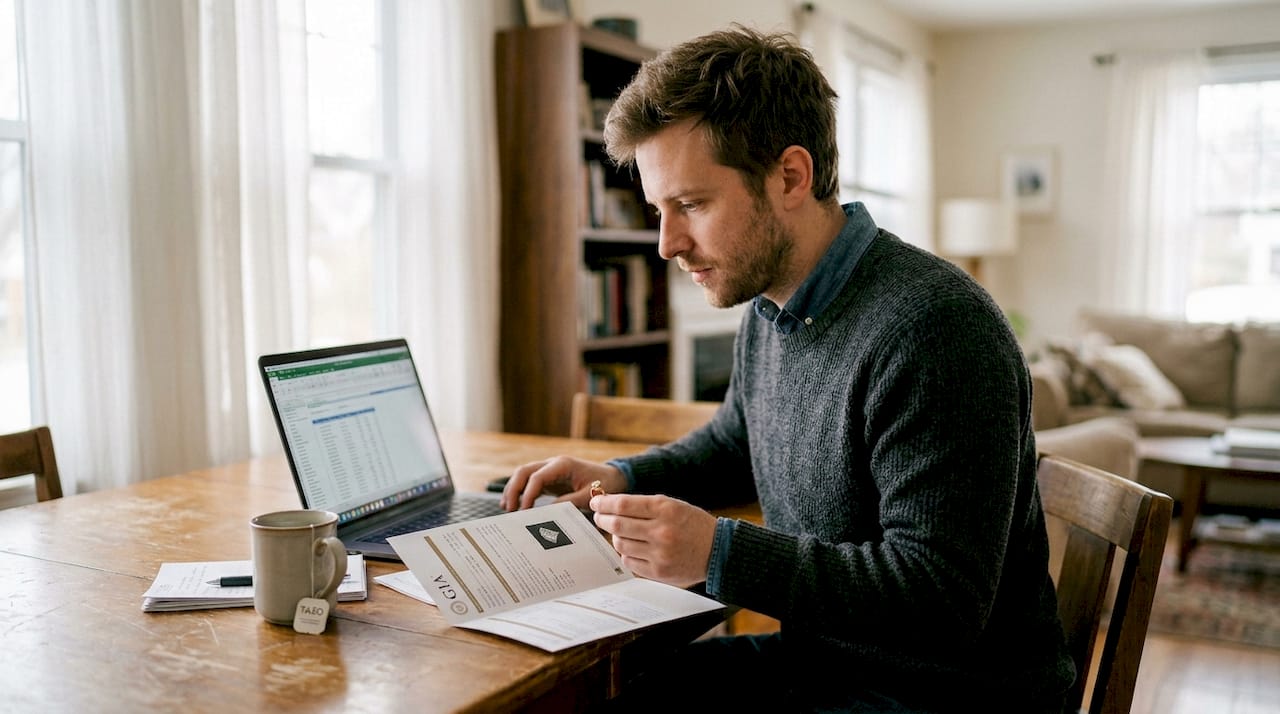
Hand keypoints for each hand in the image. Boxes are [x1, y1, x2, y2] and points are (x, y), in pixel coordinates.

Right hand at [501, 456, 626, 510]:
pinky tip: (513, 505)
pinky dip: (520, 491)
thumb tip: (548, 512)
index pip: (537, 477)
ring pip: (523, 474)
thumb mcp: (590, 495)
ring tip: (507, 508)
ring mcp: (550, 469)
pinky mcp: (549, 478)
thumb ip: (570, 501)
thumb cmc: (605, 484)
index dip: (528, 494)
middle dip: (514, 489)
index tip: (523, 511)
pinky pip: (529, 482)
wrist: (614, 477)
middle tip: (509, 510)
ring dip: (513, 489)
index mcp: (563, 465)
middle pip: (524, 471)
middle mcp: (553, 464)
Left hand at [590, 493, 716, 588]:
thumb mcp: (673, 506)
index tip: (596, 502)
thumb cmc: (692, 525)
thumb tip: (610, 506)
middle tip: (599, 517)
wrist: (718, 551)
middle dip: (602, 519)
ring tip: (619, 533)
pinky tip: (632, 547)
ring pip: (620, 544)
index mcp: (665, 510)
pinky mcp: (658, 572)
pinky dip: (626, 553)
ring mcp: (659, 554)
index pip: (623, 505)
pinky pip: (629, 561)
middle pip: (617, 525)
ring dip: (615, 537)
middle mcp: (662, 532)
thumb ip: (643, 506)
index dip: (604, 503)